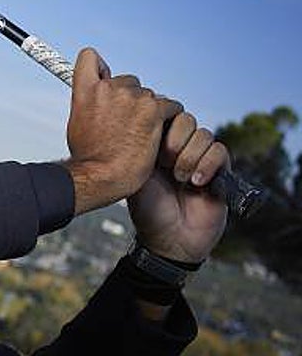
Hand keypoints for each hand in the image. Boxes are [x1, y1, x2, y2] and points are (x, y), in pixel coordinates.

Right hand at [64, 48, 182, 213]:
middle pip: (129, 82)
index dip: (99, 66)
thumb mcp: (77, 121)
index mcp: (85, 90)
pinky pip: (171, 106)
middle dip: (131, 99)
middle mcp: (108, 87)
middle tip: (129, 123)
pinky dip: (168, 119)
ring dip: (149, 112)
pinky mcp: (153, 110)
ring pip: (150, 96)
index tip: (104, 77)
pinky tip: (160, 135)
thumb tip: (95, 100)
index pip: (90, 57)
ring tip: (141, 136)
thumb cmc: (88, 156)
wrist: (100, 175)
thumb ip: (88, 103)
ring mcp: (132, 97)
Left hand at [127, 112, 228, 262]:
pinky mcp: (219, 172)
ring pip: (203, 134)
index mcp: (155, 145)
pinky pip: (220, 151)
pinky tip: (196, 182)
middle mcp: (178, 148)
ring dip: (190, 155)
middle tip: (165, 163)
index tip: (150, 145)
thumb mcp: (136, 175)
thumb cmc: (148, 210)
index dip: (160, 124)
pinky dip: (208, 163)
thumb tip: (141, 120)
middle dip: (175, 139)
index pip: (163, 115)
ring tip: (180, 178)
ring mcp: (199, 159)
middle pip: (186, 119)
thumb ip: (140, 147)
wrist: (169, 240)